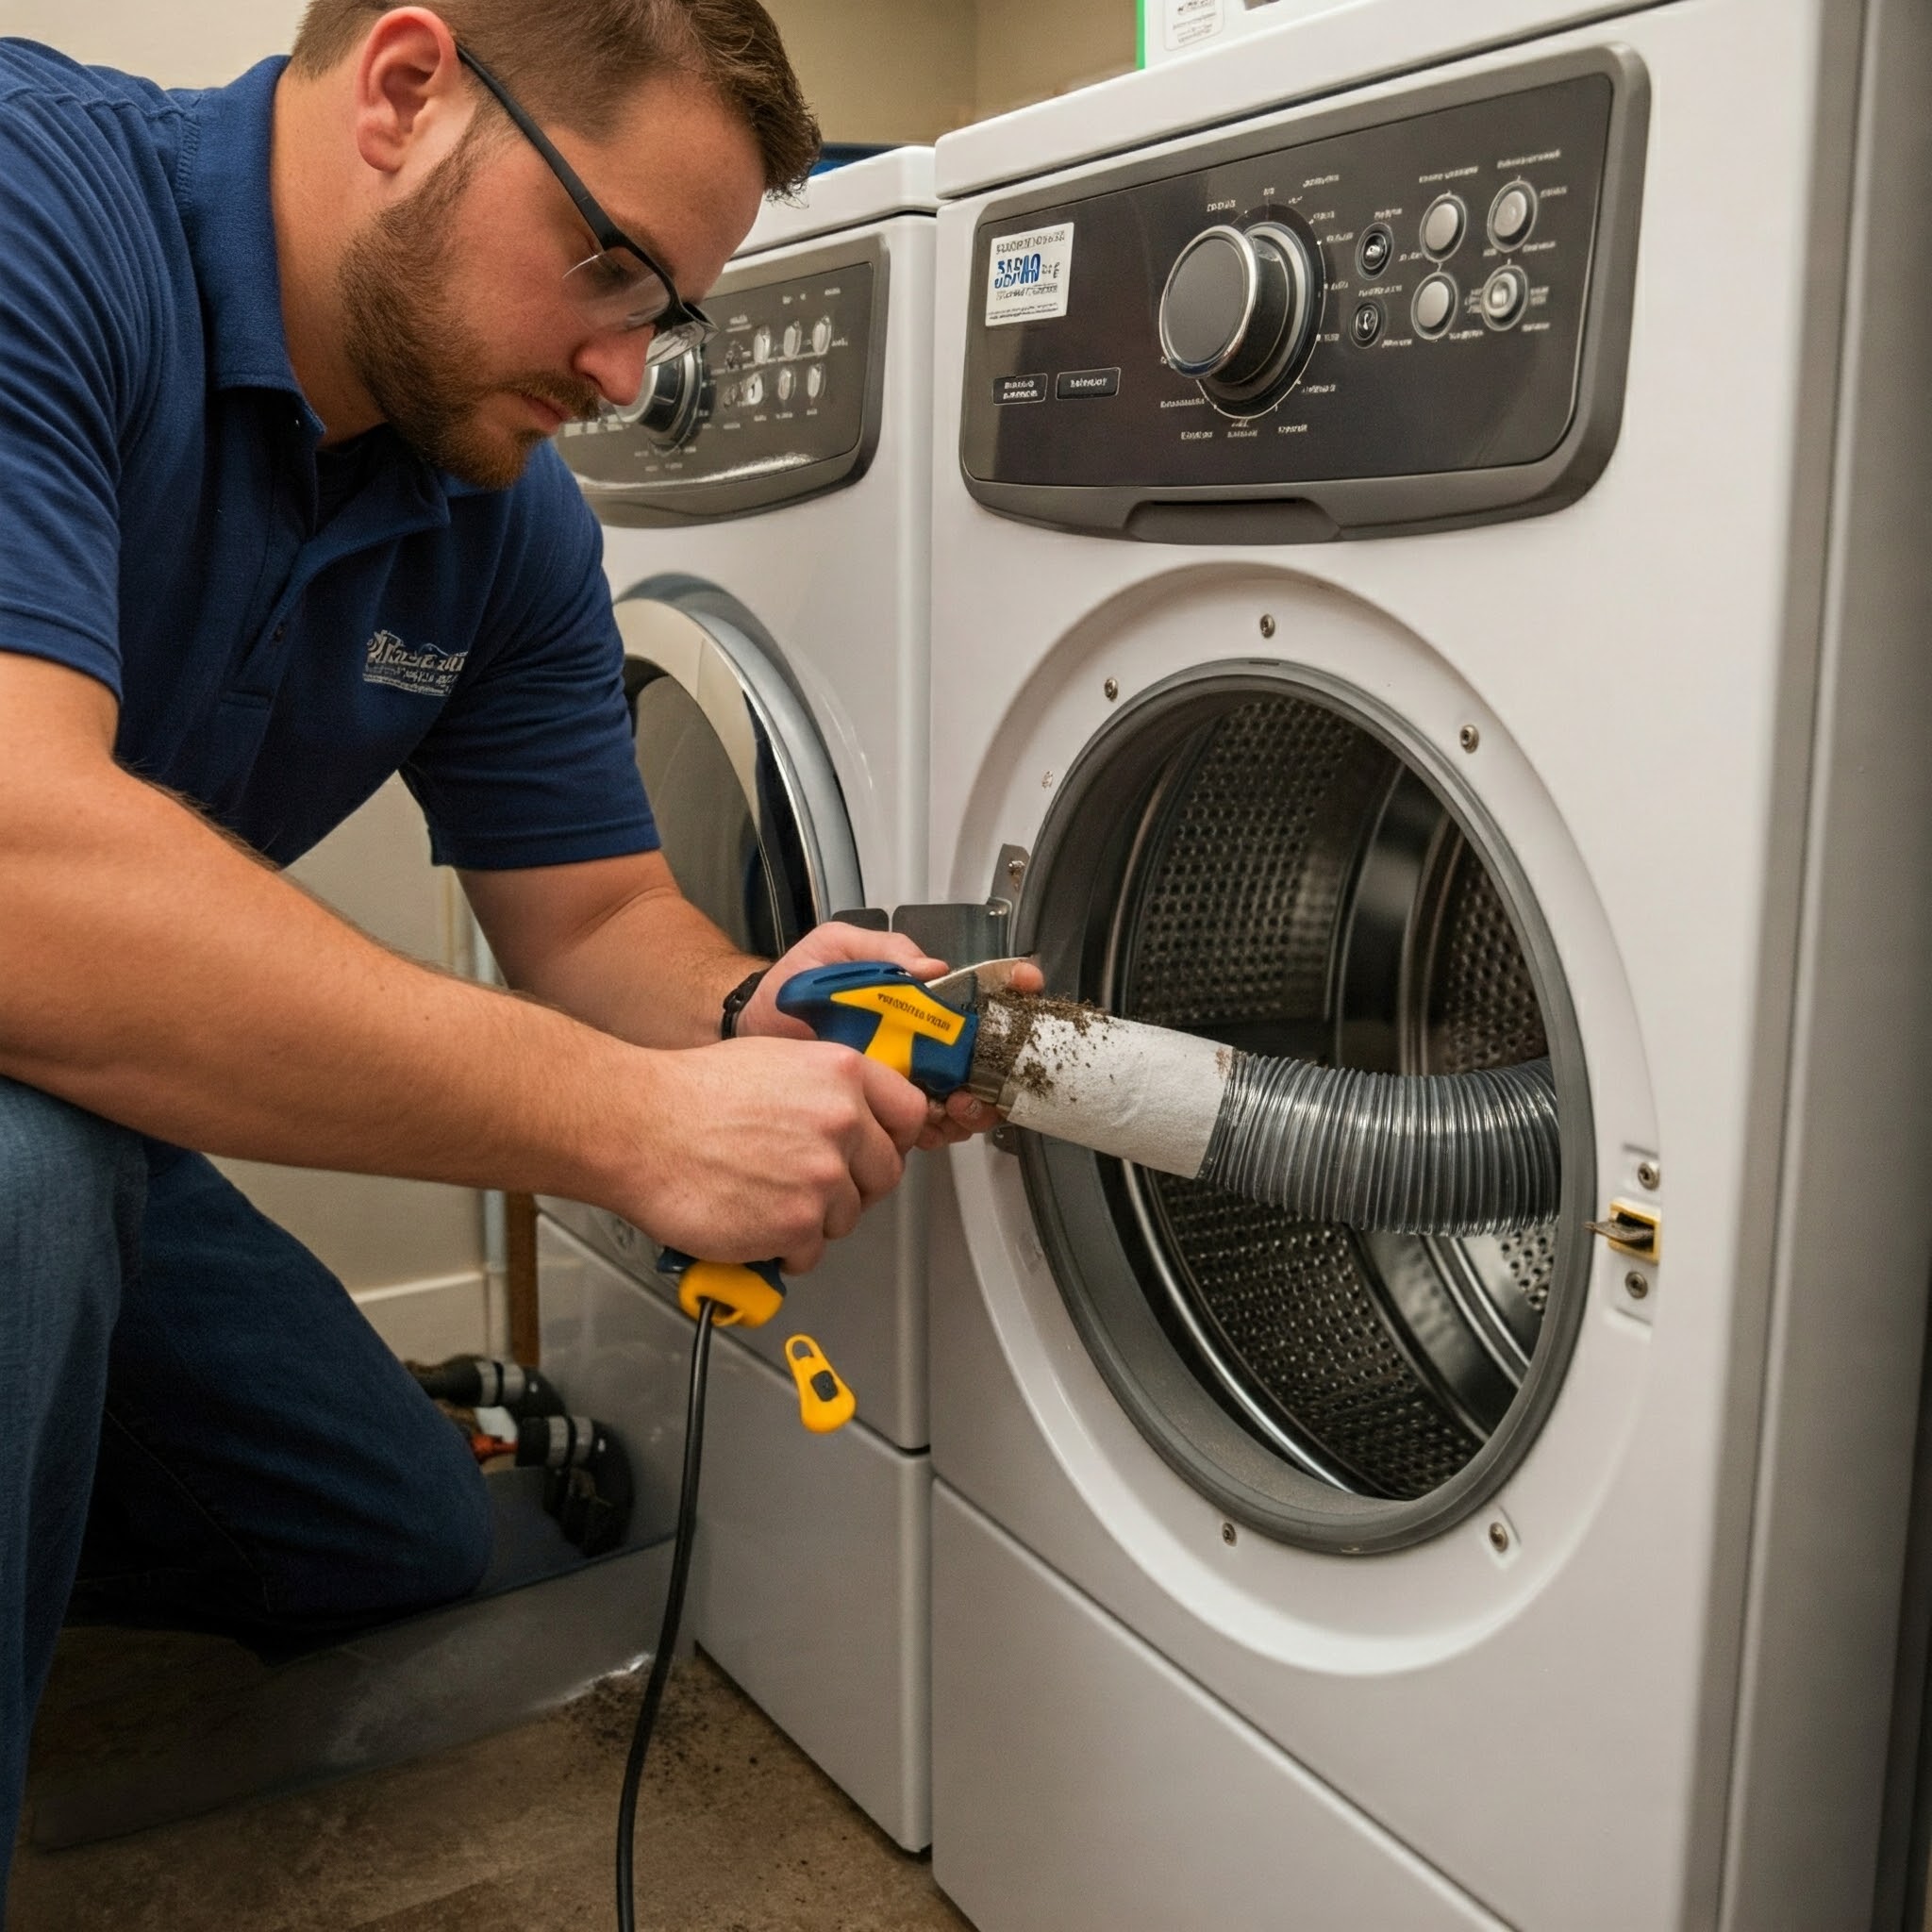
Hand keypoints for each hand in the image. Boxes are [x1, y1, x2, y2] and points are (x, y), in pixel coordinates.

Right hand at [617, 1036, 929, 1274]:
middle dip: (853, 1186)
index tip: (873, 1151)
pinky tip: (753, 1222)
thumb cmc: (691, 1094)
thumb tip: (858, 1116)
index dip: (890, 1138)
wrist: (639, 1127)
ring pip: (847, 1217)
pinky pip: (812, 1252)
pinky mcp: (797, 1224)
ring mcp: (823, 1177)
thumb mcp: (777, 1059)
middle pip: (885, 1175)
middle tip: (811, 1185)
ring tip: (766, 1199)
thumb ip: (828, 1087)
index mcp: (842, 1074)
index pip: (908, 1113)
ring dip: (814, 1218)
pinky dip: (785, 1248)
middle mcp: (843, 1122)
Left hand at [736, 925, 1043, 1151]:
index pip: (976, 991)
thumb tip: (933, 967)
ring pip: (965, 1094)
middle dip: (998, 1065)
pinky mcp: (888, 1111)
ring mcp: (909, 1076)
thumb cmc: (789, 987)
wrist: (749, 1030)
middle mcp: (921, 1038)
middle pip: (983, 1054)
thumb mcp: (835, 949)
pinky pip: (929, 1125)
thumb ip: (884, 951)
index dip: (1009, 988)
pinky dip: (940, 1127)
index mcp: (916, 997)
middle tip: (985, 1073)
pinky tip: (930, 1122)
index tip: (1025, 986)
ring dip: (973, 1102)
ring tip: (954, 1102)